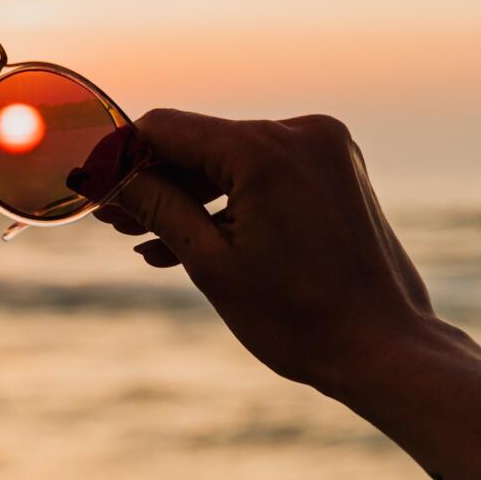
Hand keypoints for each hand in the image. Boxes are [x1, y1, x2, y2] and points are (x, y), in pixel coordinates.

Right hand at [96, 109, 435, 392]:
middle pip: (200, 144)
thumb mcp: (211, 262)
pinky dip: (230, 203)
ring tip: (144, 240)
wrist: (387, 351)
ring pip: (232, 162)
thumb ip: (156, 206)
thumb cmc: (300, 318)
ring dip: (189, 197)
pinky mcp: (337, 172)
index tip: (94, 182)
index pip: (167, 128)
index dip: (121, 155)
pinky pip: (266, 175)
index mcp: (266, 149)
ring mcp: (325, 151)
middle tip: (113, 220)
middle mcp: (301, 134)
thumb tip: (107, 174)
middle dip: (154, 182)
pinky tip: (191, 241)